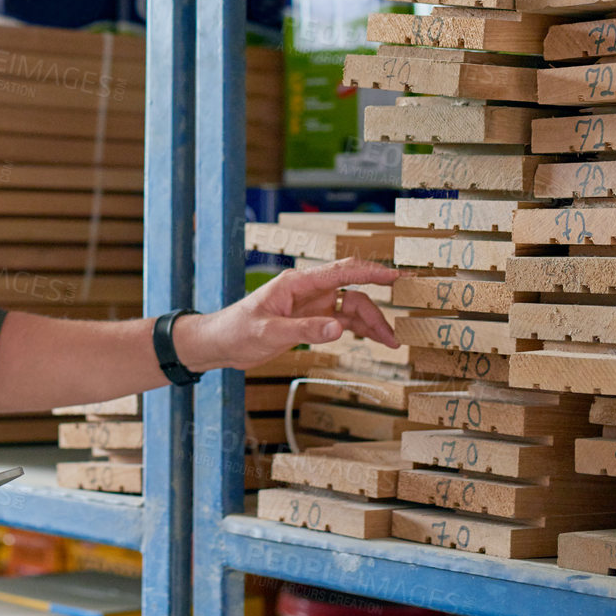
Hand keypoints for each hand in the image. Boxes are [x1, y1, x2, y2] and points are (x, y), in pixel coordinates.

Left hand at [179, 257, 399, 373]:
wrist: (220, 344)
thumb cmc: (237, 331)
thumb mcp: (268, 332)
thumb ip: (304, 330)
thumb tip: (338, 328)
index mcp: (297, 283)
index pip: (340, 272)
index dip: (370, 272)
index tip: (395, 276)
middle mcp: (308, 291)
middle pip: (351, 293)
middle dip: (376, 307)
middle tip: (396, 330)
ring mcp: (311, 306)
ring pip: (350, 308)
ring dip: (371, 322)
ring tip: (391, 342)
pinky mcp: (310, 321)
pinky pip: (342, 321)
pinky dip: (360, 329)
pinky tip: (375, 340)